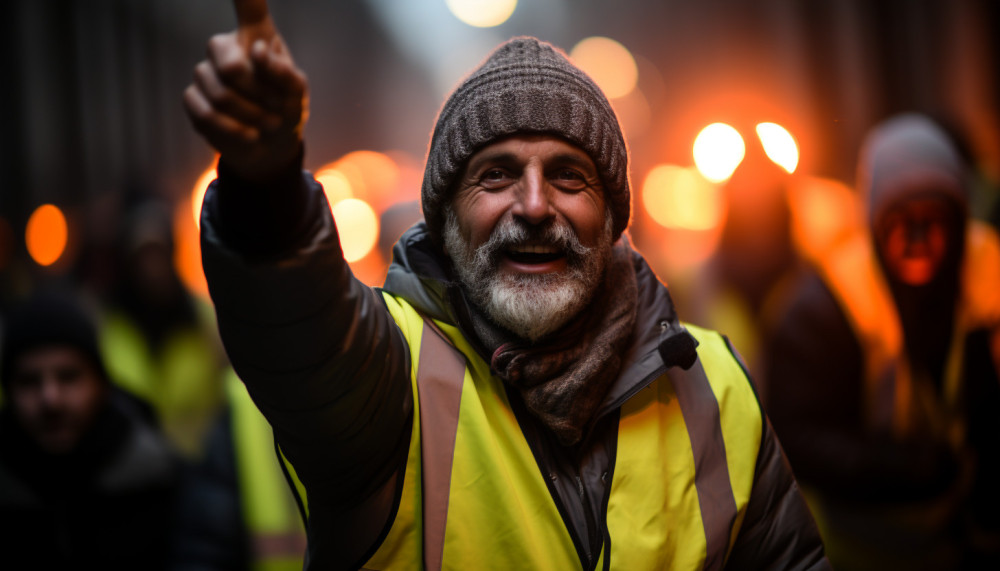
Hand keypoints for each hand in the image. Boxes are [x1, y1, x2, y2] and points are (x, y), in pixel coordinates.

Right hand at [183, 0, 308, 181]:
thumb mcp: (297, 93)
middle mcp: (225, 47)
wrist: (271, 146)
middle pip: (231, 66)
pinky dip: (232, 130)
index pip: (249, 5)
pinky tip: (248, 134)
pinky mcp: (193, 98)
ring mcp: (206, 72)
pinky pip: (205, 113)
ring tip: (267, 124)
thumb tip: (258, 52)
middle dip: (258, 96)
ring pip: (220, 95)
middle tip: (276, 110)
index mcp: (256, 36)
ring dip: (250, 117)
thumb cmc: (286, 110)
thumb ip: (285, 73)